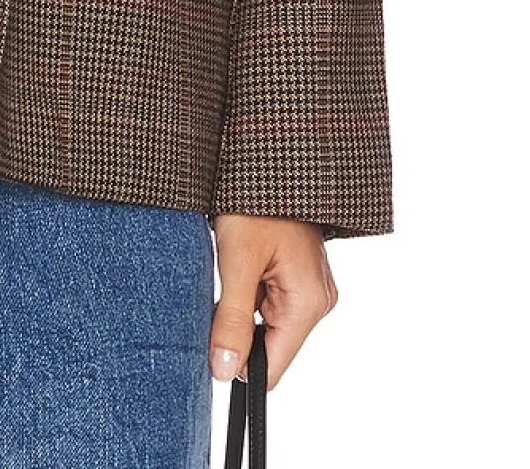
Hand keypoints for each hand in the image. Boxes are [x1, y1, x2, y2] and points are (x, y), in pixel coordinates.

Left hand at [208, 214, 338, 389]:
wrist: (268, 156)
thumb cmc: (254, 201)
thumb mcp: (237, 261)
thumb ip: (232, 321)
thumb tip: (224, 372)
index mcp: (309, 303)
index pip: (272, 368)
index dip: (238, 362)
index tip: (211, 339)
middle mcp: (318, 300)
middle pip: (269, 346)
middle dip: (238, 327)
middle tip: (222, 286)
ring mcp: (310, 287)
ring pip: (266, 323)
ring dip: (243, 305)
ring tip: (233, 266)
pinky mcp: (299, 275)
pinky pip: (269, 301)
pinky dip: (250, 290)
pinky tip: (242, 262)